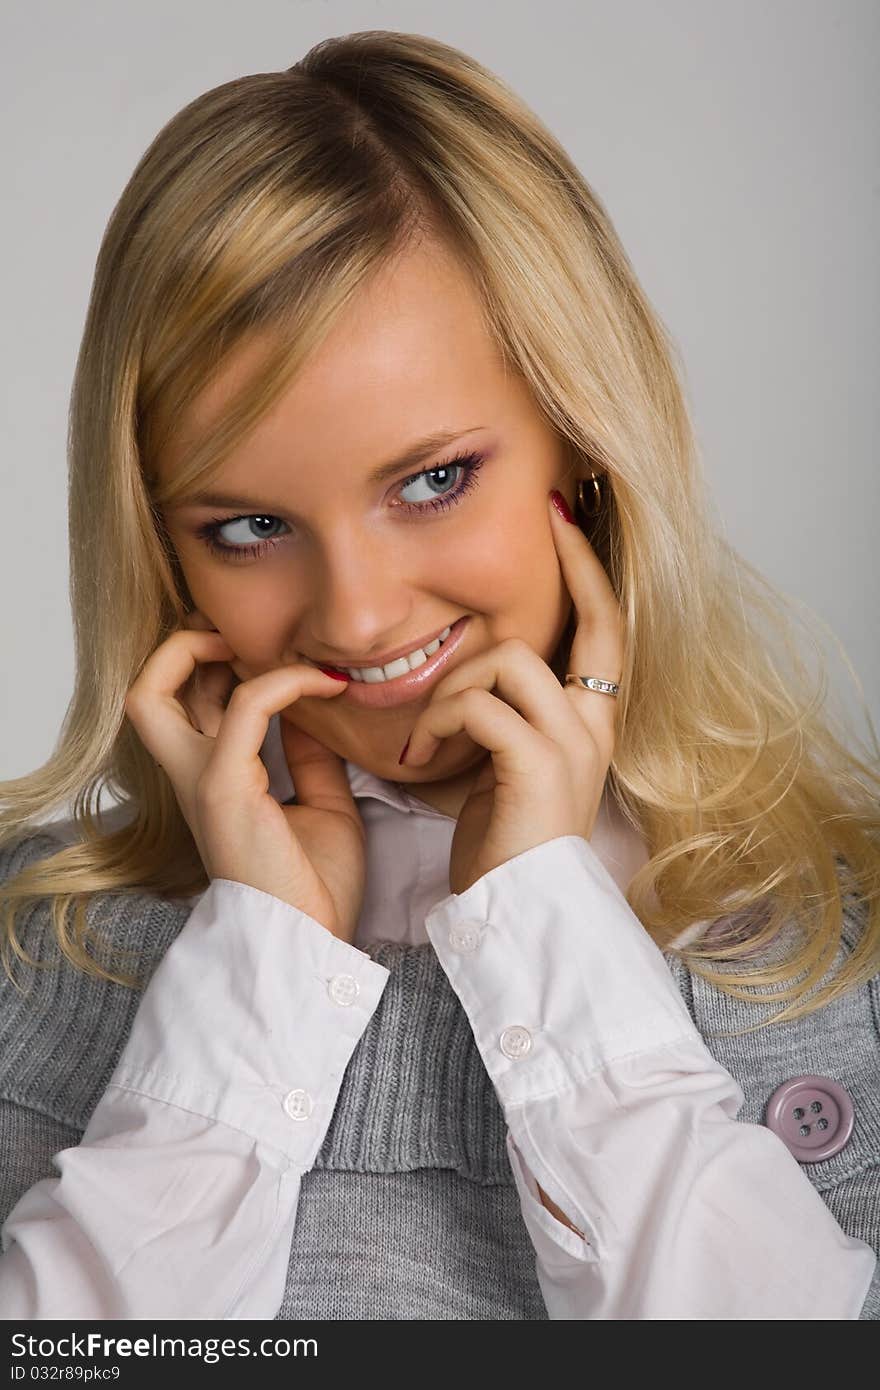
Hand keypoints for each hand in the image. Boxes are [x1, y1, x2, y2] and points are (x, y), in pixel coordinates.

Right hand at [123, 610, 365, 943]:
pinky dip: (283, 681)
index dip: (214, 664)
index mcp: (212, 780)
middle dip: (183, 647)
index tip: (277, 653)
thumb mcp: (321, 806)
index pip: (185, 703)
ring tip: (271, 644)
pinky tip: (324, 682)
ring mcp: (199, 779)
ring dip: (207, 648)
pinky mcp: (223, 786)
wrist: (312, 942)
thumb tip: (317, 708)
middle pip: (145, 691)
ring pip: (153, 690)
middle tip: (245, 636)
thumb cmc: (315, 887)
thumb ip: (310, 756)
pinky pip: (247, 706)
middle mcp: (192, 775)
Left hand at [401, 492, 624, 894]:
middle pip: (589, 622)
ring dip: (452, 687)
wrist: (518, 912)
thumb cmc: (506, 844)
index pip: (608, 629)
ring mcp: (571, 743)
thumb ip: (501, 714)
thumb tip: (464, 670)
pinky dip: (441, 720)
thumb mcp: (508, 766)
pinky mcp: (537, 764)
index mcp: (592, 724)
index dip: (592, 570)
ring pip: (508, 661)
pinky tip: (423, 755)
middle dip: (572, 564)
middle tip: (544, 523)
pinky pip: (480, 705)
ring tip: (427, 734)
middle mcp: (594, 727)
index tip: (566, 517)